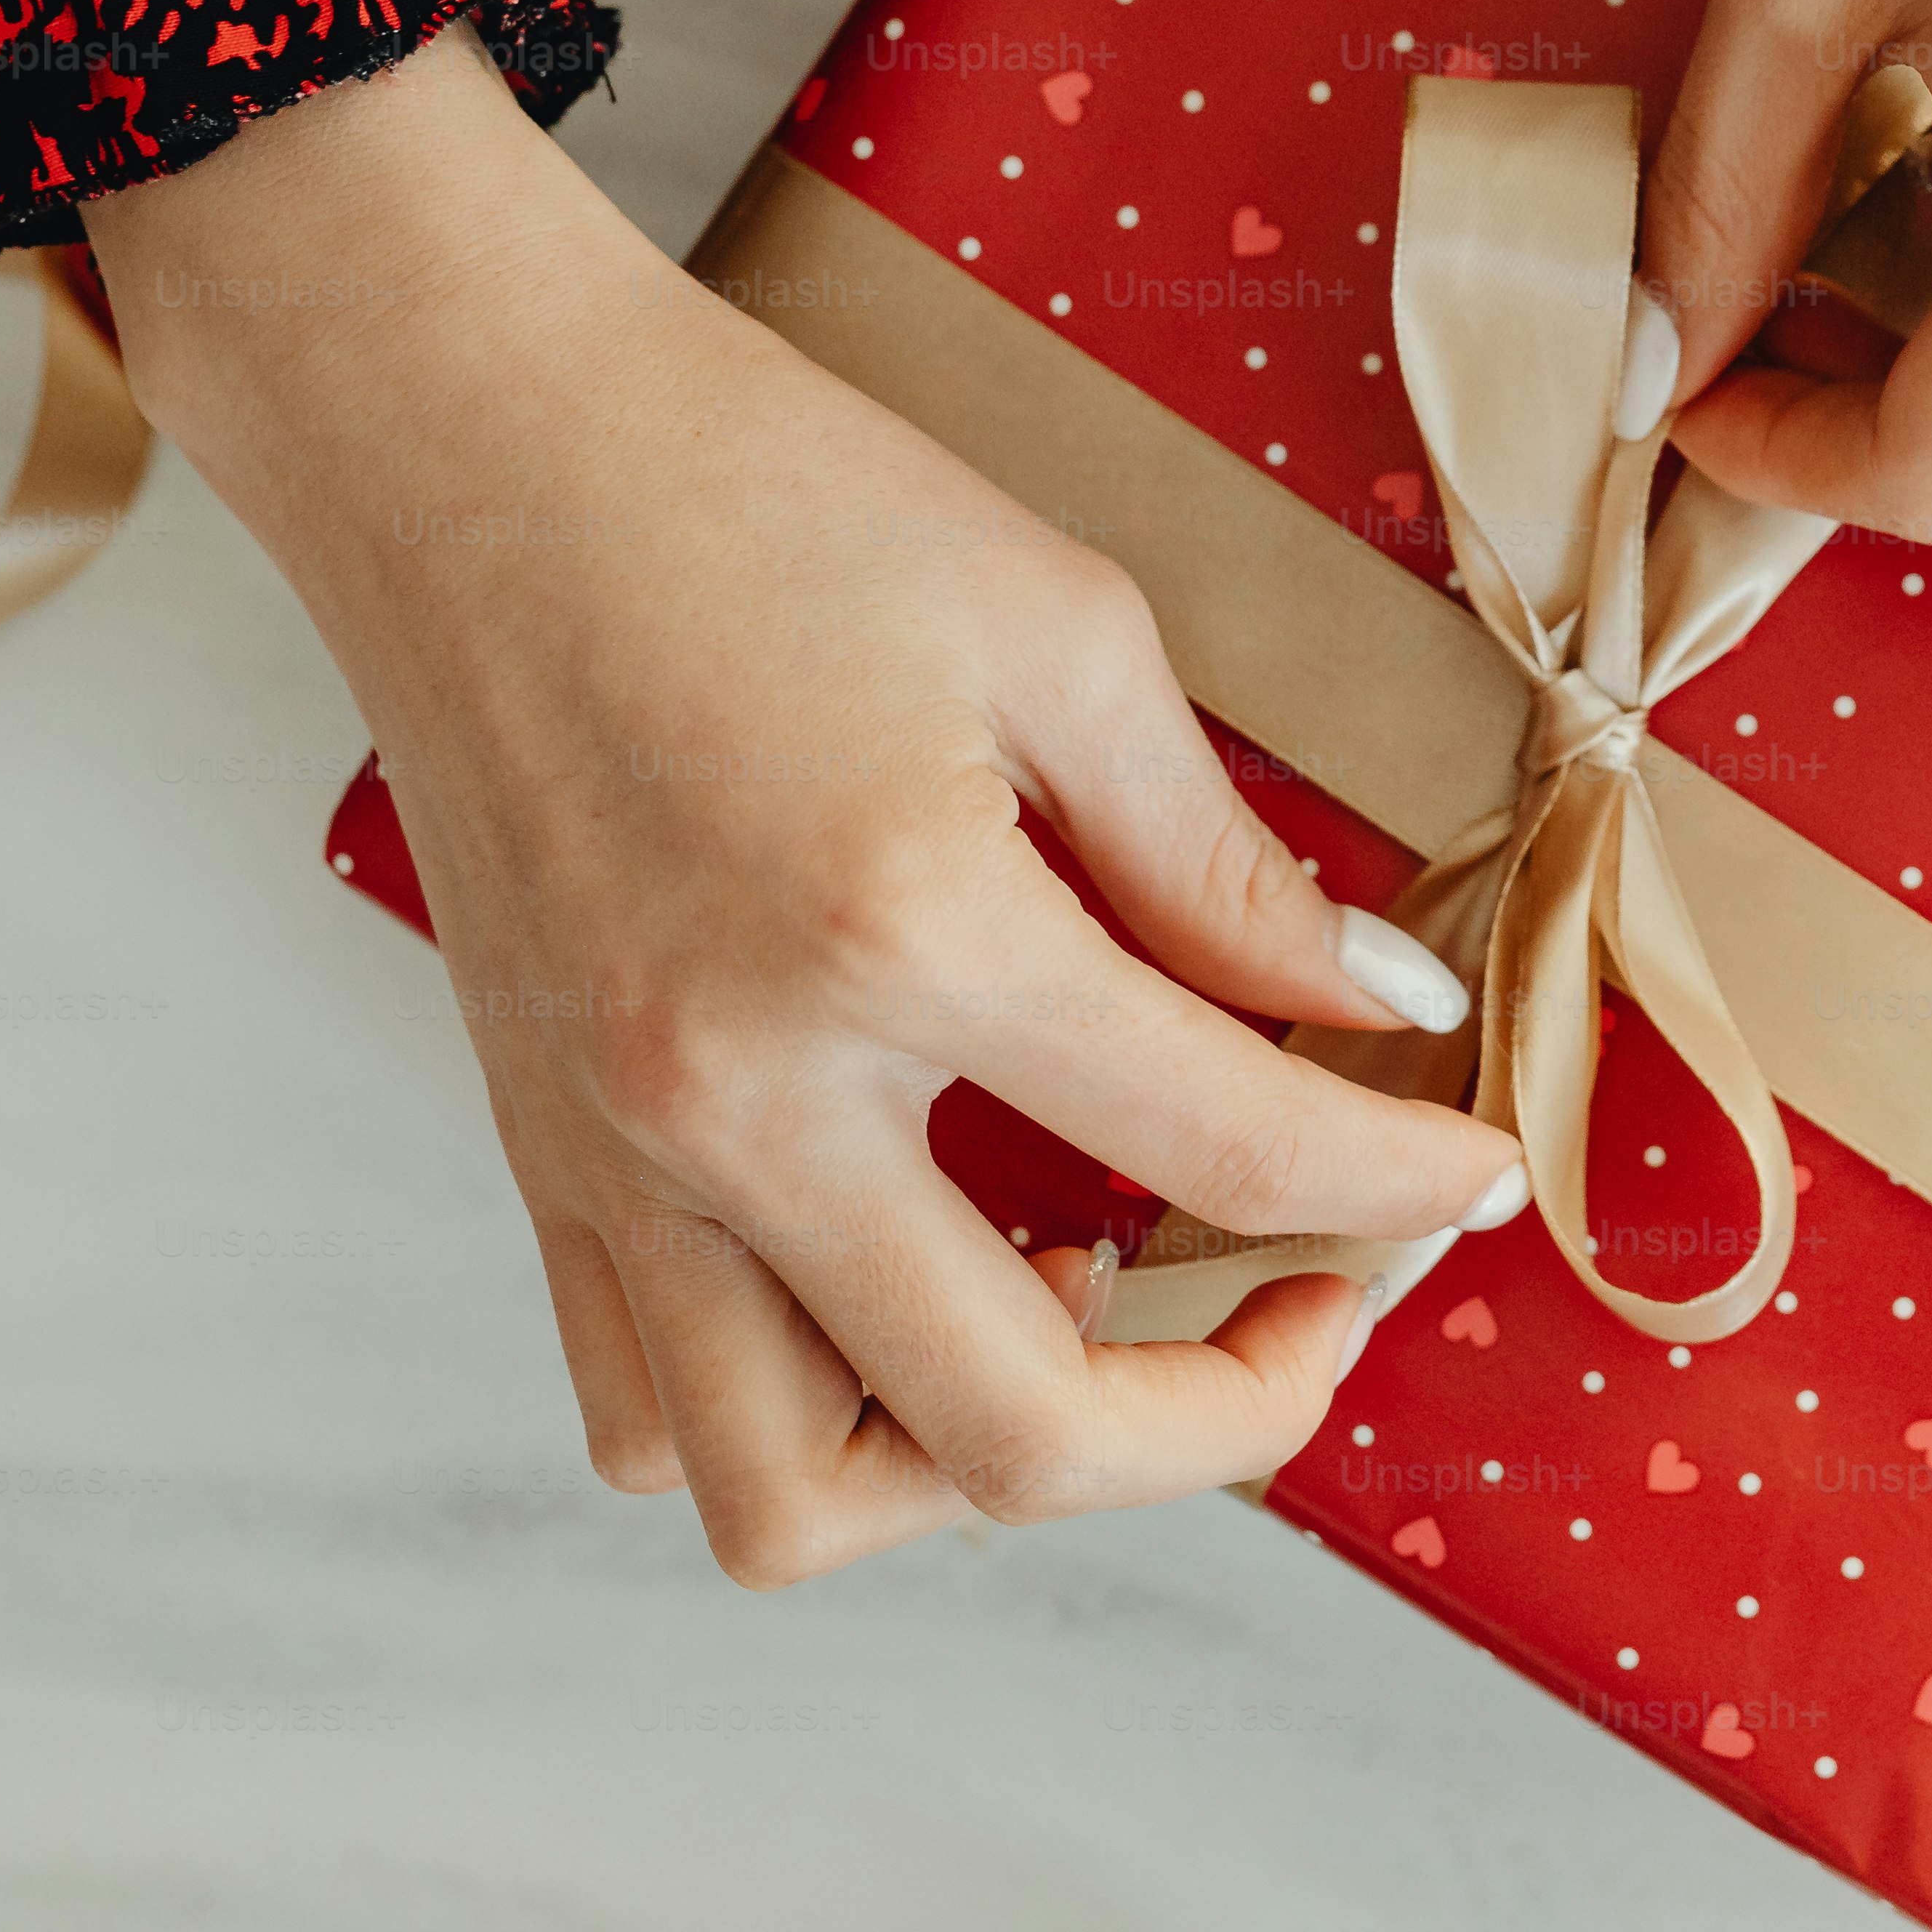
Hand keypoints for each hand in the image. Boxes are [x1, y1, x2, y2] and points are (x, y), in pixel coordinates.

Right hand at [90, 27, 1521, 1585]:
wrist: (464, 435)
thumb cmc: (753, 487)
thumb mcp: (1064, 633)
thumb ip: (1225, 865)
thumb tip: (1376, 1013)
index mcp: (899, 936)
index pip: (1227, 1148)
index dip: (1397, 1179)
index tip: (1468, 1169)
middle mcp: (733, 1095)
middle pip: (1010, 1431)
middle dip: (1222, 1416)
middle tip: (1314, 1302)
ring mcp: (608, 1153)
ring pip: (791, 1495)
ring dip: (976, 1458)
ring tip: (1092, 1304)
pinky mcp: (539, 1155)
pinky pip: (652, 1407)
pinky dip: (808, 1406)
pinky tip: (915, 1268)